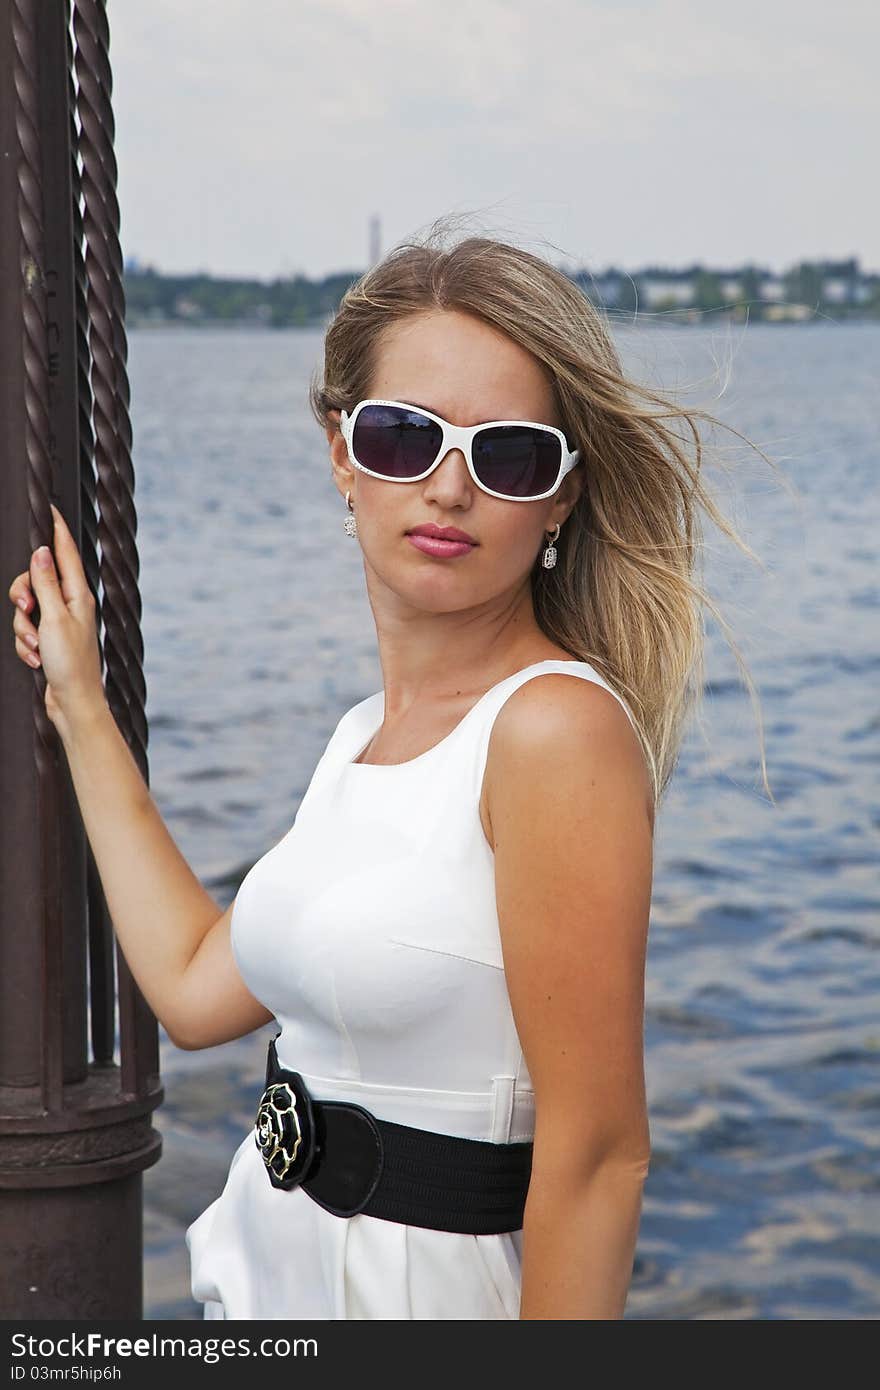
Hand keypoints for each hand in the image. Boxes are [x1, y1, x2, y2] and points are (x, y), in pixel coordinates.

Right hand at [7, 503, 104, 728]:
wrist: (73, 703)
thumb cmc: (71, 664)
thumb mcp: (54, 618)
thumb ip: (46, 584)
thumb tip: (42, 551)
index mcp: (77, 595)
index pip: (65, 554)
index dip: (56, 531)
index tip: (50, 509)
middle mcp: (69, 606)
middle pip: (35, 580)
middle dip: (22, 595)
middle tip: (25, 608)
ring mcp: (58, 623)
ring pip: (26, 609)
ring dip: (23, 630)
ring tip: (36, 648)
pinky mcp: (49, 641)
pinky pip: (26, 632)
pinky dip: (27, 647)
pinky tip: (36, 661)